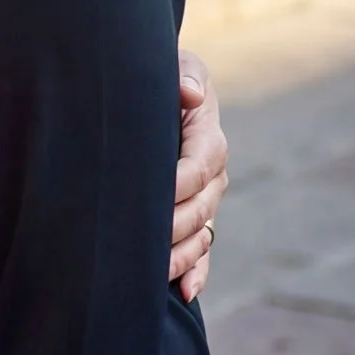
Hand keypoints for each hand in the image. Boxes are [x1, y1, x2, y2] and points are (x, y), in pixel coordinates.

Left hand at [169, 49, 228, 303]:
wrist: (153, 92)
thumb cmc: (160, 73)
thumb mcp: (174, 62)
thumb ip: (183, 75)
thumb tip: (190, 94)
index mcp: (208, 137)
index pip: (198, 166)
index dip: (177, 184)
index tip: (150, 196)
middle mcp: (213, 173)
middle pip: (199, 208)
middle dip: (173, 227)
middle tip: (142, 242)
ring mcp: (206, 199)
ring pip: (201, 234)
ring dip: (181, 256)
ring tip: (155, 274)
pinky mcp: (196, 218)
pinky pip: (203, 250)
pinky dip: (196, 273)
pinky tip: (184, 292)